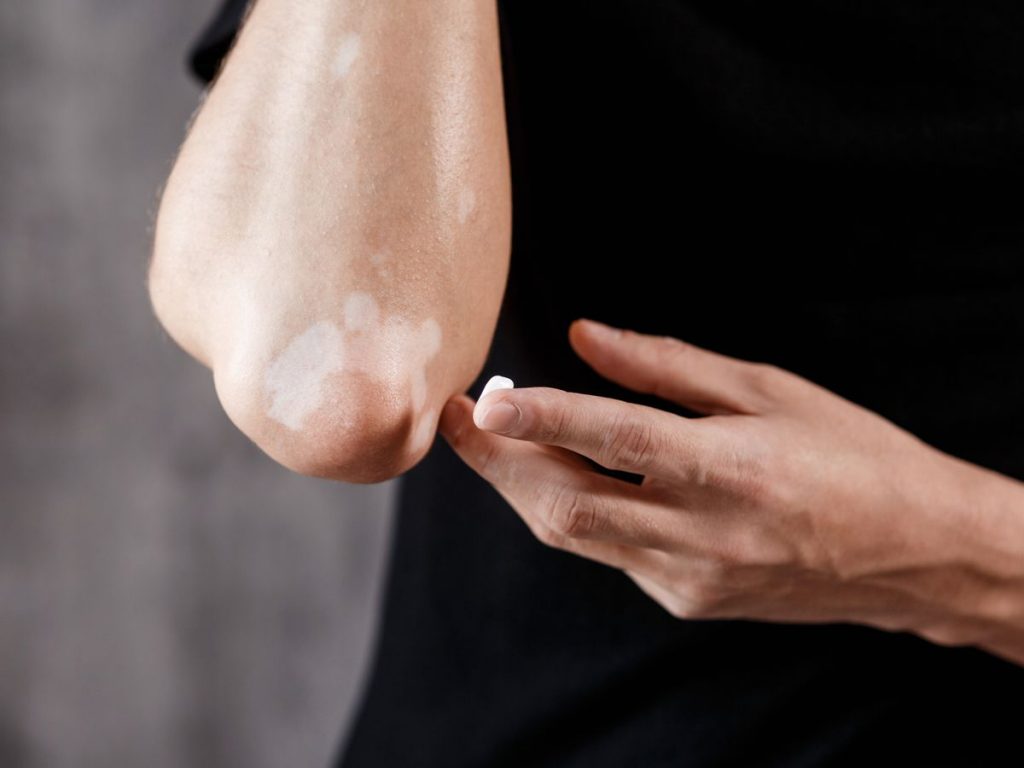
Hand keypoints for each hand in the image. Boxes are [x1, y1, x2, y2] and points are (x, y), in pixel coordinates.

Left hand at [438, 319, 1021, 653]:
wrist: (914, 554)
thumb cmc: (851, 454)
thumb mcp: (769, 390)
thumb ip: (667, 366)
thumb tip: (582, 337)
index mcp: (735, 470)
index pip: (618, 440)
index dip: (543, 420)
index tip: (481, 402)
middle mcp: (706, 535)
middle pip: (568, 507)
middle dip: (499, 465)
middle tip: (456, 418)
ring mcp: (692, 579)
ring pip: (576, 537)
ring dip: (524, 488)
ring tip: (494, 440)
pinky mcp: (687, 601)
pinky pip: (611, 553)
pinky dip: (580, 511)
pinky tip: (578, 476)